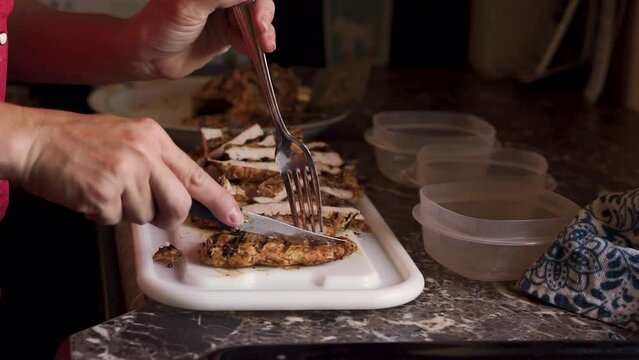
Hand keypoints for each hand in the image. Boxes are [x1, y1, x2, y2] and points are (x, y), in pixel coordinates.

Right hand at [13, 108, 241, 228]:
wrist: (36, 140)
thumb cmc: (79, 141)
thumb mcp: (128, 137)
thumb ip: (156, 163)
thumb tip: (180, 197)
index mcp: (154, 137)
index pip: (196, 174)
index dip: (218, 200)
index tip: (234, 216)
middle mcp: (144, 152)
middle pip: (179, 204)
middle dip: (166, 216)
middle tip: (145, 209)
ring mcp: (125, 172)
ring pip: (145, 215)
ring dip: (126, 211)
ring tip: (105, 187)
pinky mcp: (104, 192)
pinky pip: (115, 220)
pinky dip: (102, 214)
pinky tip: (90, 193)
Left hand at [130, 0, 275, 78]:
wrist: (150, 56)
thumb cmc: (159, 25)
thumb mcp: (189, 4)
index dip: (258, 2)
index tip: (258, 17)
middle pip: (255, 2)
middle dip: (263, 16)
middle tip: (262, 33)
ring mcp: (225, 13)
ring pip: (256, 18)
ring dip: (263, 32)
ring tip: (264, 45)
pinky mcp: (227, 33)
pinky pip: (250, 36)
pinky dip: (254, 44)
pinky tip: (252, 50)